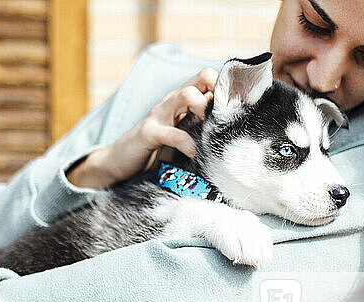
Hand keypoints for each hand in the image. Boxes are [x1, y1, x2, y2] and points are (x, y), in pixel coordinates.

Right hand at [67, 67, 218, 188]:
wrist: (120, 163)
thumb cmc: (156, 150)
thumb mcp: (184, 135)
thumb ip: (201, 129)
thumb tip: (231, 133)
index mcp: (183, 101)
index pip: (209, 78)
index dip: (227, 87)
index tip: (243, 105)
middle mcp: (173, 102)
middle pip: (202, 76)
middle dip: (219, 92)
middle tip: (226, 117)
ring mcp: (160, 114)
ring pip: (186, 94)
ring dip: (203, 109)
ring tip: (210, 132)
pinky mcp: (149, 132)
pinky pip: (172, 133)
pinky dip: (188, 144)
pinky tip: (196, 155)